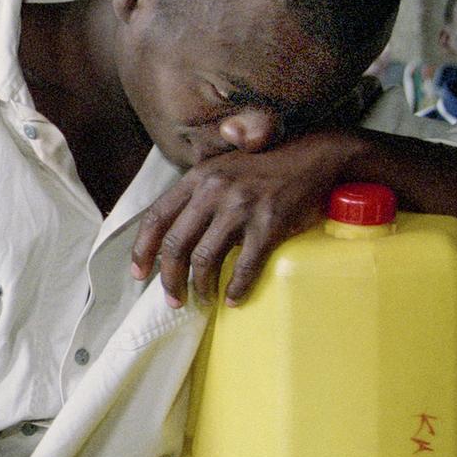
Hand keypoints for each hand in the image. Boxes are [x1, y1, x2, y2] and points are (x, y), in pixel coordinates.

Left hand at [131, 130, 362, 305]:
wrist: (318, 155)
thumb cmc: (268, 167)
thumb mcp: (224, 169)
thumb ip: (199, 193)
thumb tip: (175, 233)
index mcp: (198, 177)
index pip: (156, 217)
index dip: (142, 249)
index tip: (139, 274)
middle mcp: (215, 190)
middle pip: (176, 244)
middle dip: (169, 279)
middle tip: (173, 300)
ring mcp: (242, 207)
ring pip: (205, 259)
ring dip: (200, 287)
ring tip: (203, 300)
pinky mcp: (270, 223)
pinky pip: (245, 266)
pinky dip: (236, 289)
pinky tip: (233, 299)